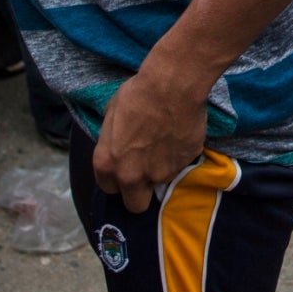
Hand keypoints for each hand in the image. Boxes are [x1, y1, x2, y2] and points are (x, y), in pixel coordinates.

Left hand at [92, 54, 210, 208]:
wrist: (171, 87)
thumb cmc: (136, 95)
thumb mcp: (110, 115)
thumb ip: (112, 142)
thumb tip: (118, 145)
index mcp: (107, 164)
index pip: (109, 189)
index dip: (117, 179)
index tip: (125, 169)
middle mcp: (131, 176)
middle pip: (135, 204)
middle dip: (139, 192)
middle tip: (146, 171)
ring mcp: (160, 174)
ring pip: (160, 182)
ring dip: (161, 168)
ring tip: (165, 141)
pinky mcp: (184, 165)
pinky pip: (180, 165)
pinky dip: (179, 155)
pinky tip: (178, 134)